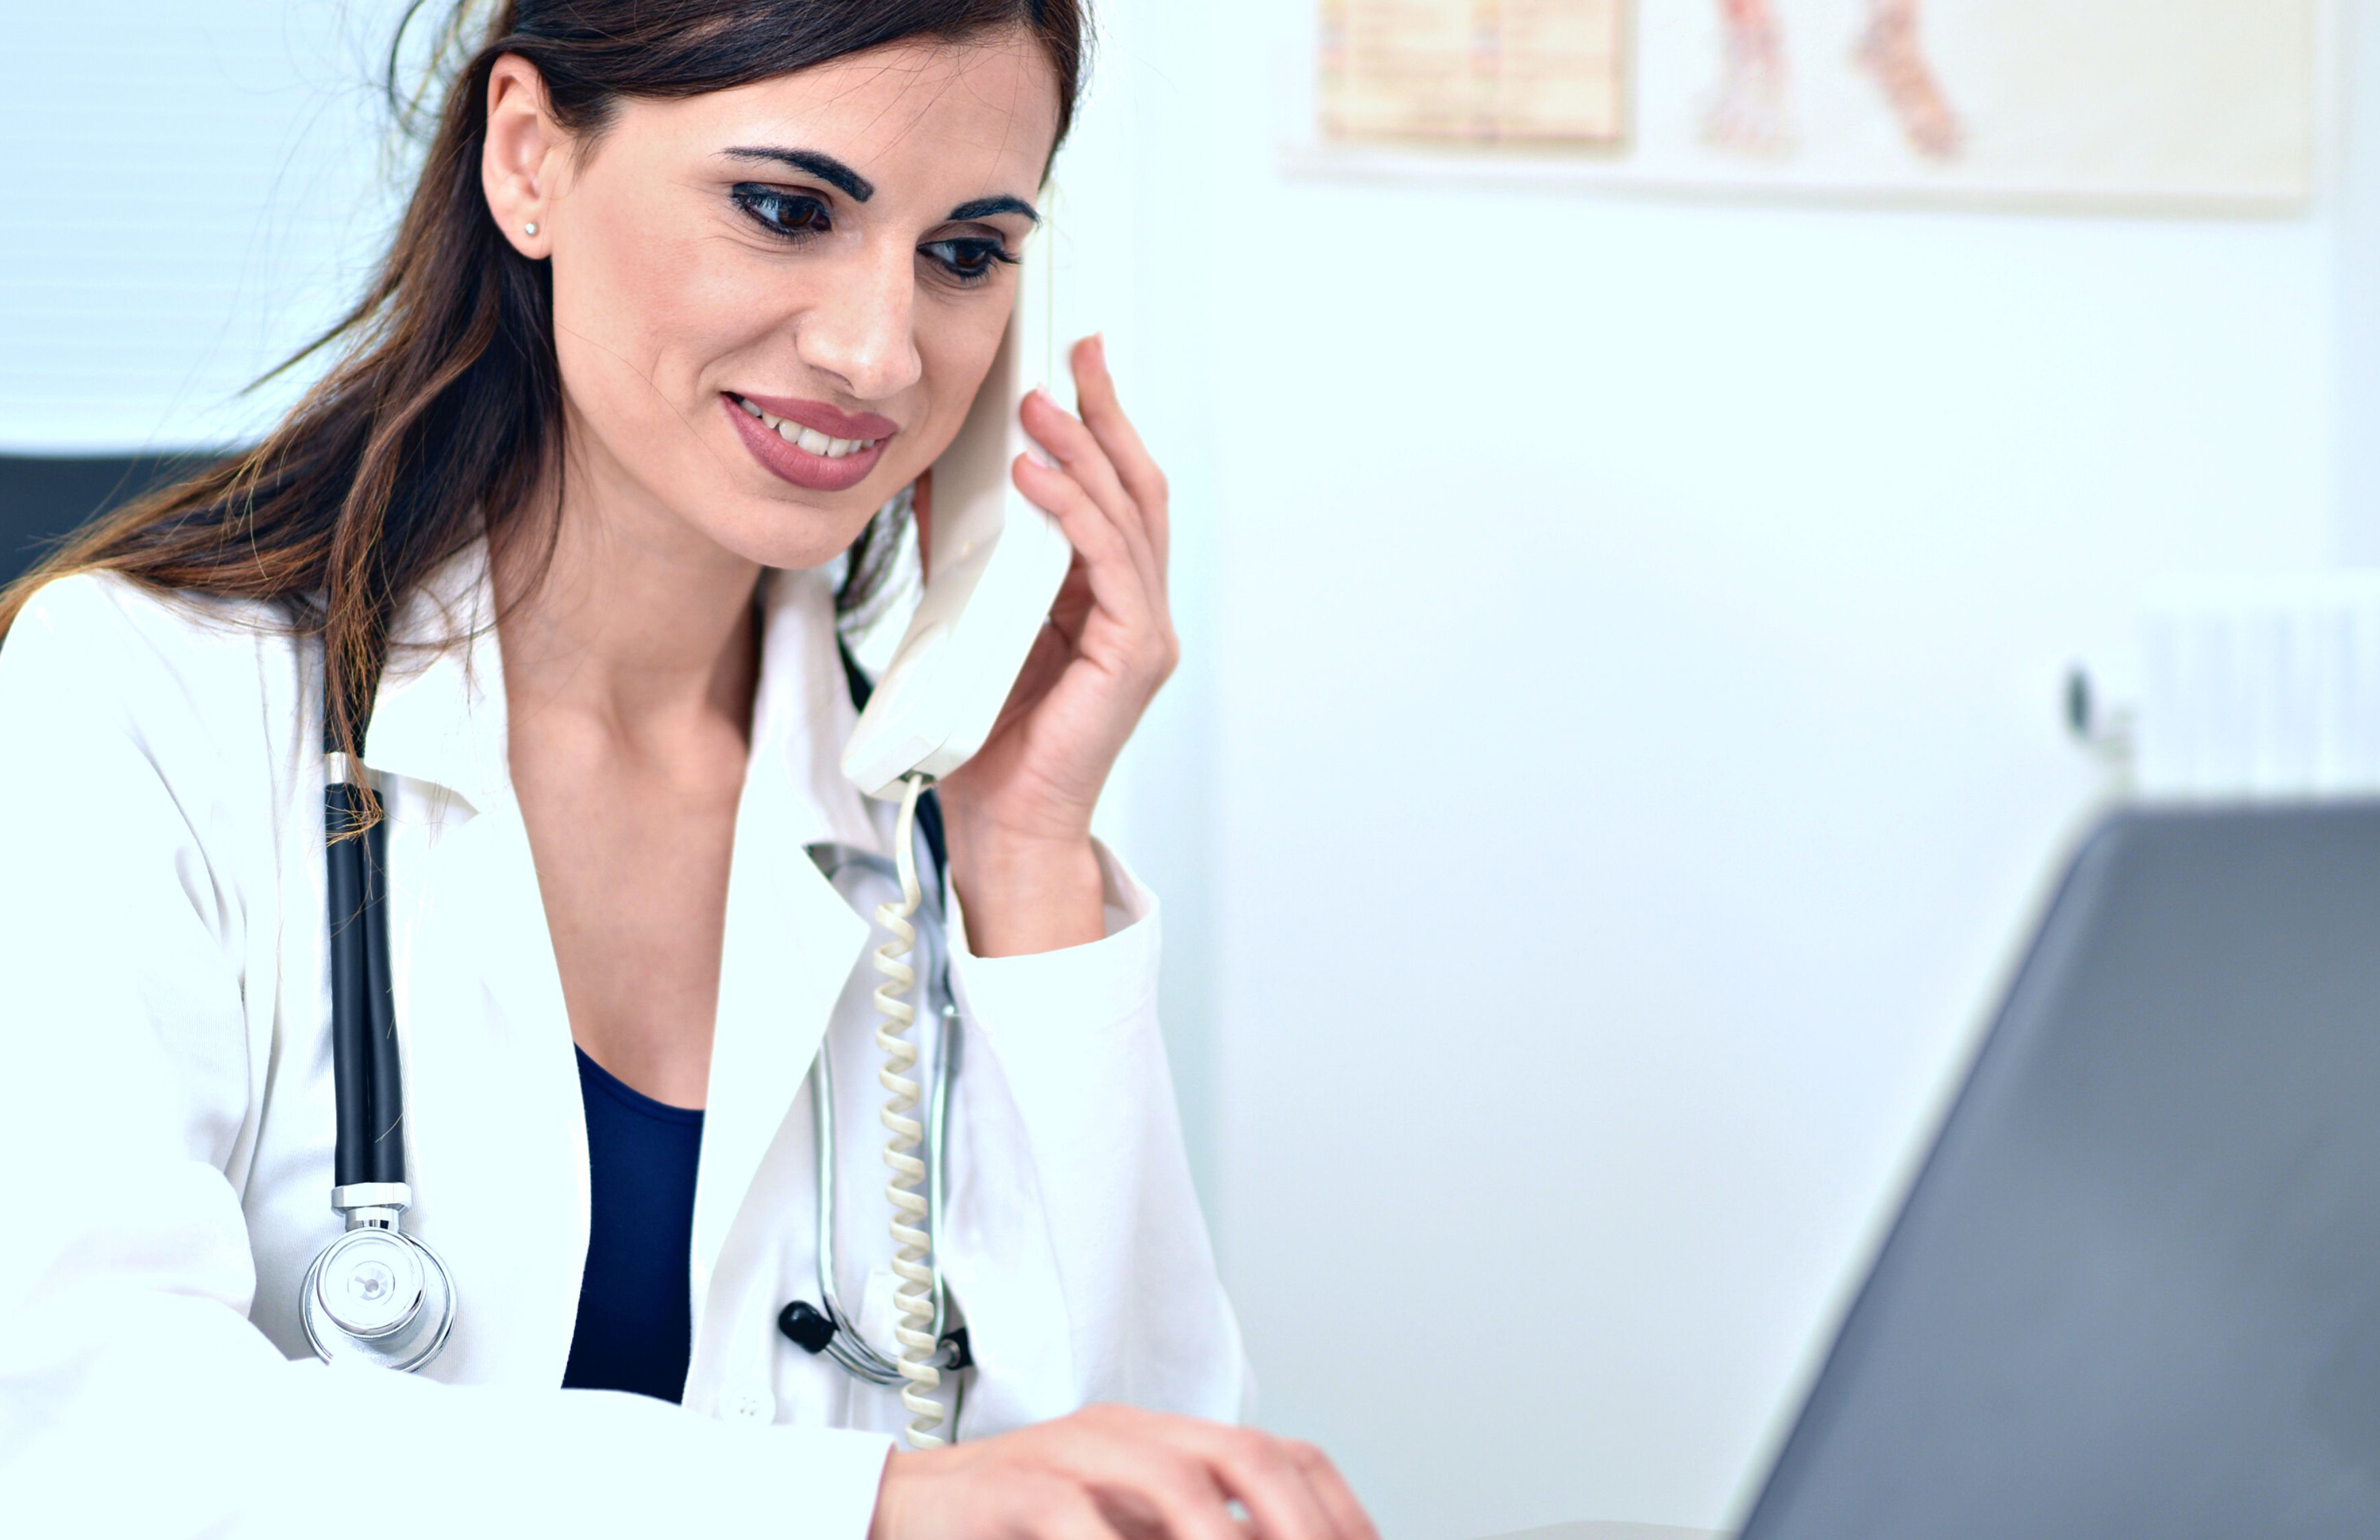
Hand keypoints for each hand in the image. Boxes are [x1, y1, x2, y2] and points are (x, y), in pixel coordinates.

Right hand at [867, 1404, 1377, 1539]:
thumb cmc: (1025, 1526)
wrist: (910, 1506)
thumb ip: (1190, 1530)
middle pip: (1247, 1456)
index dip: (1335, 1509)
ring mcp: (1077, 1454)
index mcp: (1166, 1437)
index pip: (1279, 1453)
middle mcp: (1132, 1433)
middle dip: (1300, 1523)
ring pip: (1178, 1485)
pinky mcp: (1020, 1489)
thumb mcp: (1125, 1524)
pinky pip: (1082, 1523)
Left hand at [924, 336, 1176, 956]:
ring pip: (1129, 517)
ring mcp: (1144, 634)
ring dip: (1084, 453)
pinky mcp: (1133, 659)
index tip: (1074, 360)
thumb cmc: (987, 738)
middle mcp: (1139, 610)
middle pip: (1138, 488)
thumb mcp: (969, 620)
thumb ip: (966, 557)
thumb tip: (931, 483)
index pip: (1115, 492)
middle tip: (1078, 352)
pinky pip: (1111, 568)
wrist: (1000, 827)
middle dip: (1109, 413)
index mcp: (1107, 598)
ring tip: (1040, 406)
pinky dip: (1076, 516)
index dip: (1100, 423)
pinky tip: (1037, 480)